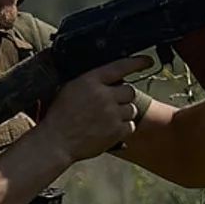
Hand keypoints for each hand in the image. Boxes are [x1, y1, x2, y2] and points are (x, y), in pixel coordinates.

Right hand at [37, 54, 153, 162]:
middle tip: (112, 104)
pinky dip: (123, 128)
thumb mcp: (69, 89)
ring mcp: (112, 114)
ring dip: (124, 113)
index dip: (137, 62)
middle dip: (123, 97)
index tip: (148, 62)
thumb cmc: (59, 116)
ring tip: (107, 119)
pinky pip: (130, 126)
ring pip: (132, 109)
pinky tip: (108, 130)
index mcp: (91, 81)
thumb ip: (90, 82)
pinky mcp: (116, 131)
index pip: (120, 66)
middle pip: (130, 91)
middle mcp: (104, 95)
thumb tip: (107, 78)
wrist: (56, 141)